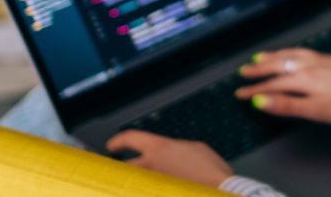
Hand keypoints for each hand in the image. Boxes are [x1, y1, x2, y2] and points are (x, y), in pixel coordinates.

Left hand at [105, 130, 232, 188]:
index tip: (112, 145)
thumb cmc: (212, 172)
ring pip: (131, 183)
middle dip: (122, 168)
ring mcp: (150, 185)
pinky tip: (152, 192)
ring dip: (132, 183)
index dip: (118, 140)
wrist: (218, 193)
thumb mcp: (196, 148)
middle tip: (122, 170)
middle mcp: (150, 166)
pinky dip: (144, 192)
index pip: (130, 138)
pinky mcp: (155, 195)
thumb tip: (170, 155)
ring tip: (134, 185)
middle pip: (124, 166)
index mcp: (160, 148)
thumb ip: (176, 149)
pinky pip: (143, 193)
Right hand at [235, 48, 330, 124]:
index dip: (254, 90)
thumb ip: (288, 106)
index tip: (240, 94)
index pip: (272, 85)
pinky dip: (290, 51)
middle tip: (243, 72)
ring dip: (273, 57)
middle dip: (259, 69)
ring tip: (261, 57)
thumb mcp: (317, 111)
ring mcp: (322, 59)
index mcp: (304, 79)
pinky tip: (293, 54)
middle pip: (278, 66)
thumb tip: (261, 102)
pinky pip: (302, 51)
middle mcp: (310, 65)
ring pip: (290, 55)